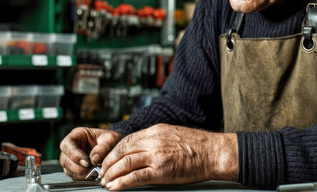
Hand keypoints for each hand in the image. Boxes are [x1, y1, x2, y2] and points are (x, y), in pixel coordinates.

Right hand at [60, 127, 122, 179]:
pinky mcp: (76, 169)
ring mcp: (72, 159)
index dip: (74, 155)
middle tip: (91, 171)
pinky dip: (83, 178)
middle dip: (77, 167)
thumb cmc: (111, 140)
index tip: (87, 163)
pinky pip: (74, 176)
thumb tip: (94, 159)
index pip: (67, 144)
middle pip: (65, 159)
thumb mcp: (111, 139)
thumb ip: (103, 148)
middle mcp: (72, 147)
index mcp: (77, 135)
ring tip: (94, 173)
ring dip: (80, 174)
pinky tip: (93, 176)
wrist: (116, 148)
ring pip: (68, 170)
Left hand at [100, 123, 237, 190]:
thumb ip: (157, 139)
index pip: (127, 139)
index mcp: (156, 130)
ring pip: (125, 163)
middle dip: (108, 162)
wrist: (214, 152)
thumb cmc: (198, 145)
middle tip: (102, 172)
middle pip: (122, 150)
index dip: (114, 150)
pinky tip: (114, 187)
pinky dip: (122, 182)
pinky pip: (136, 177)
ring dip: (112, 174)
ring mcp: (157, 156)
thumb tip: (142, 148)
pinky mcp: (161, 171)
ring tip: (106, 182)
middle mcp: (154, 140)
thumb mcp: (174, 133)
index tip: (108, 159)